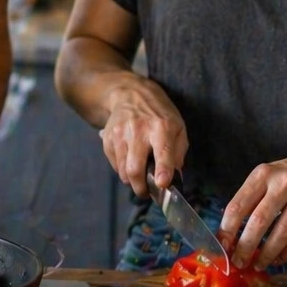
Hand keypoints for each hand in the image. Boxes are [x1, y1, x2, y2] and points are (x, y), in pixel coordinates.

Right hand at [98, 75, 188, 197]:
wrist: (130, 94)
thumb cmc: (159, 114)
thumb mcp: (178, 128)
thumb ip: (178, 153)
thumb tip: (175, 178)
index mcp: (162, 127)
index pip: (162, 152)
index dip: (162, 170)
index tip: (162, 184)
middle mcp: (139, 130)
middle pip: (135, 168)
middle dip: (141, 188)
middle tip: (147, 192)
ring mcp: (120, 134)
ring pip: (123, 171)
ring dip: (132, 180)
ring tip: (139, 176)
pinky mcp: (108, 138)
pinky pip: (115, 164)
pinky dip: (122, 169)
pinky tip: (130, 160)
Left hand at [219, 147, 286, 269]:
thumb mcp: (269, 175)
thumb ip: (252, 197)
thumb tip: (230, 231)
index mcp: (263, 174)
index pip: (238, 204)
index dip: (227, 229)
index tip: (222, 246)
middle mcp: (283, 183)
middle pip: (259, 221)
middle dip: (246, 246)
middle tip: (239, 262)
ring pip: (281, 233)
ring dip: (267, 254)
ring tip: (259, 265)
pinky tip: (279, 259)